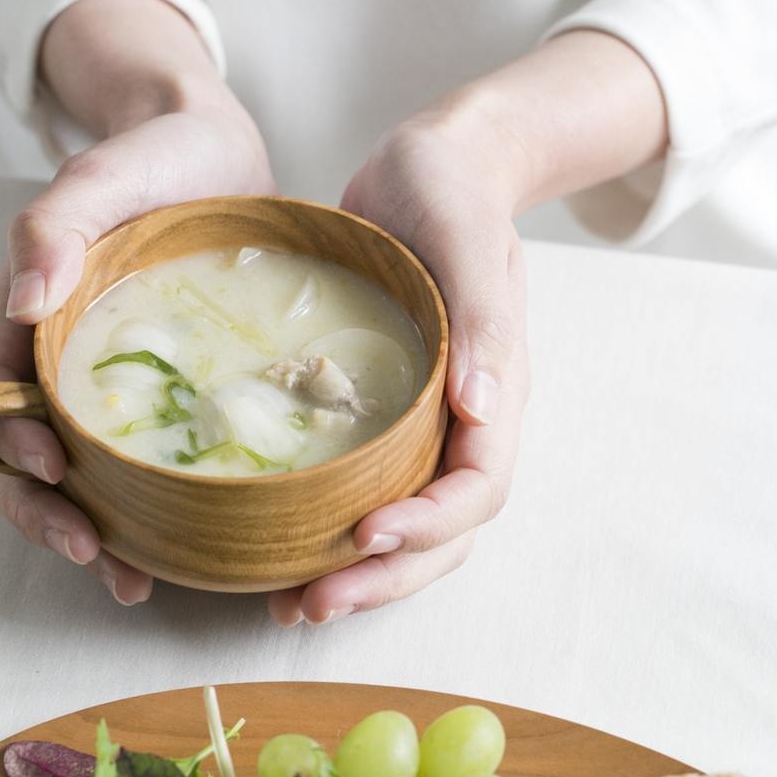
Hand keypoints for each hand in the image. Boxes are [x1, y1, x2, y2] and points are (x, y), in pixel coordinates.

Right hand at [0, 0, 274, 603]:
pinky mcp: (174, 395)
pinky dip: (156, 508)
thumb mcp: (101, 179)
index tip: (55, 472)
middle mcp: (65, 366)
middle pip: (31, 460)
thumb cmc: (154, 162)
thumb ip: (53, 226)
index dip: (11, 449)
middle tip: (97, 558)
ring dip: (101, 533)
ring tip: (134, 581)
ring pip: (89, 476)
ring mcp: (119, 387)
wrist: (216, 158)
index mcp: (30, 323)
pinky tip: (182, 540)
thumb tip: (21, 298)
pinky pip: (152, 460)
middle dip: (52, 516)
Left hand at [267, 30, 667, 624]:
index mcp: (496, 393)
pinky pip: (364, 489)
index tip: (367, 533)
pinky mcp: (380, 417)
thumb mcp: (467, 238)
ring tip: (295, 604)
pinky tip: (280, 549)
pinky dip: (328, 530)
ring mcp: (422, 426)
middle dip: (385, 576)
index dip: (430, 525)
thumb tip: (483, 408)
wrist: (428, 172)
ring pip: (404, 525)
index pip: (477, 487)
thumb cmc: (452, 194)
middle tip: (315, 604)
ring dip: (357, 575)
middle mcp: (462, 424)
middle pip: (441, 532)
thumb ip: (483, 320)